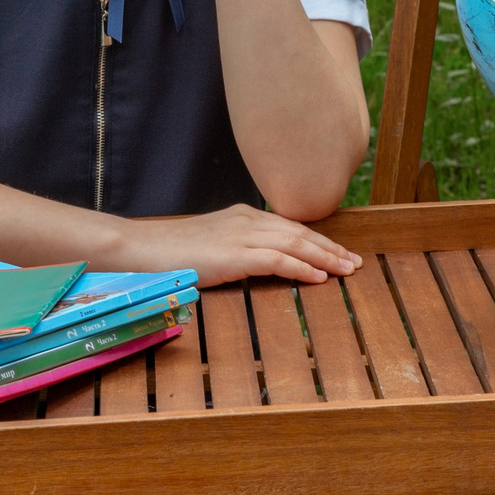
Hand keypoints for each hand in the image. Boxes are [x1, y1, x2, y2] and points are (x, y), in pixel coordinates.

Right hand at [122, 205, 364, 287]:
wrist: (139, 248)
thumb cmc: (168, 253)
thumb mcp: (209, 247)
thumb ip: (234, 251)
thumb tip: (254, 265)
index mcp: (241, 215)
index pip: (289, 226)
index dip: (317, 240)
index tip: (338, 252)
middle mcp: (246, 219)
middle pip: (299, 232)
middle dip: (330, 247)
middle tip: (355, 262)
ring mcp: (240, 234)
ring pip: (295, 243)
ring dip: (325, 258)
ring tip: (347, 270)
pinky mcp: (234, 254)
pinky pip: (278, 259)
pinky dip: (302, 268)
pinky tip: (319, 278)